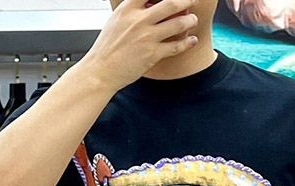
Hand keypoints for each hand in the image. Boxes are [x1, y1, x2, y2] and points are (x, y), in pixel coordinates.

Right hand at [82, 0, 199, 91]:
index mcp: (127, 8)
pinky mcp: (153, 54)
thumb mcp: (117, 21)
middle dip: (185, 0)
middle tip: (191, 0)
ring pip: (177, 24)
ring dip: (189, 20)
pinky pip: (176, 46)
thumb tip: (151, 5)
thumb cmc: (108, 47)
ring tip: (193, 19)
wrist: (101, 70)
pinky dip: (187, 42)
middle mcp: (138, 20)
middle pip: (170, 4)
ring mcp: (147, 37)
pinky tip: (192, 40)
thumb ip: (133, 11)